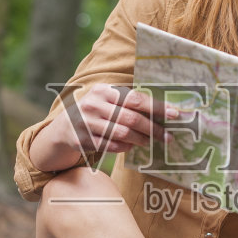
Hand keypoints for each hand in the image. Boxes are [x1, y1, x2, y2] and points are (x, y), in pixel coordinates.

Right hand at [35, 83, 177, 171]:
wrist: (62, 129)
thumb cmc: (94, 114)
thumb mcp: (106, 101)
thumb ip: (128, 102)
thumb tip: (162, 111)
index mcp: (103, 90)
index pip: (136, 99)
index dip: (157, 108)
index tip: (175, 115)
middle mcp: (94, 104)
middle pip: (132, 118)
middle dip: (153, 128)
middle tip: (168, 137)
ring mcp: (86, 123)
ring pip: (123, 134)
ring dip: (141, 140)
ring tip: (151, 142)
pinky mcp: (82, 140)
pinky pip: (111, 146)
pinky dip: (125, 147)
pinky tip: (132, 146)